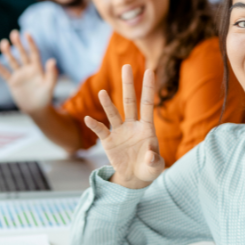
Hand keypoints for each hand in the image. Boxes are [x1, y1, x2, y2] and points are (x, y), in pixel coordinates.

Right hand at [0, 31, 58, 114]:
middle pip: (22, 54)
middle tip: (13, 33)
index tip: (27, 33)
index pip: (34, 53)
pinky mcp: (12, 82)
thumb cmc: (45, 97)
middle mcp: (28, 69)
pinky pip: (5, 73)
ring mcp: (19, 75)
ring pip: (12, 61)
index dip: (31, 43)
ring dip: (8, 52)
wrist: (36, 109)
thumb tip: (52, 60)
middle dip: (18, 44)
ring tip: (3, 43)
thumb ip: (51, 74)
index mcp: (38, 68)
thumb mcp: (49, 85)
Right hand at [83, 65, 163, 189]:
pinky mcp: (108, 141)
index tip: (149, 70)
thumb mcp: (156, 167)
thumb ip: (154, 160)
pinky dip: (94, 125)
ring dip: (108, 104)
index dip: (148, 88)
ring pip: (114, 114)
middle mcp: (132, 125)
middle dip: (128, 85)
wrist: (135, 178)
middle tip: (126, 66)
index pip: (147, 104)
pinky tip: (88, 119)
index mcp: (146, 128)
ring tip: (103, 92)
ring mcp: (119, 132)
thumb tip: (149, 155)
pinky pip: (100, 130)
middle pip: (130, 102)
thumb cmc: (149, 168)